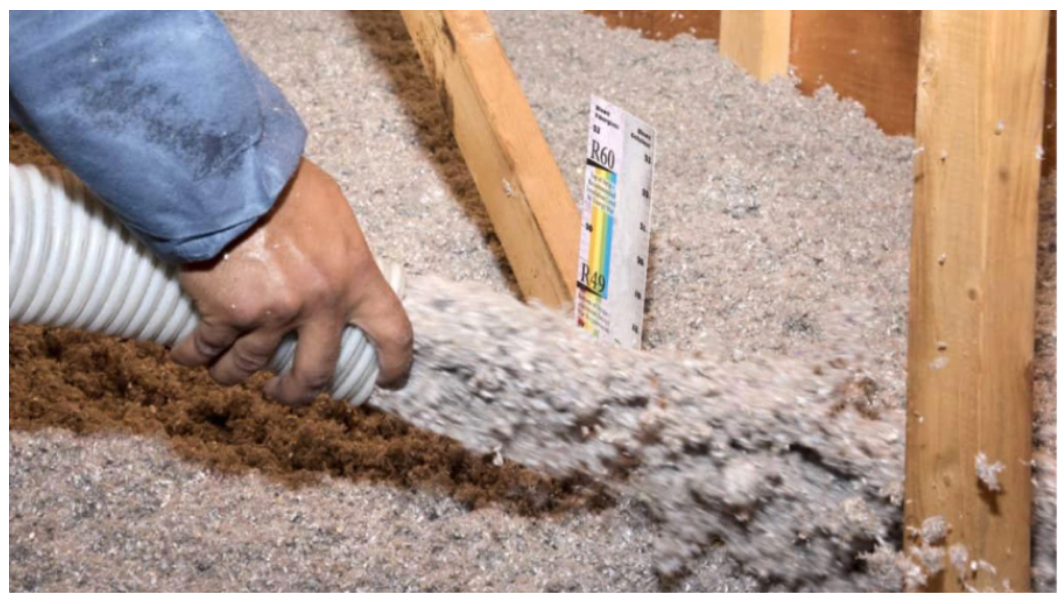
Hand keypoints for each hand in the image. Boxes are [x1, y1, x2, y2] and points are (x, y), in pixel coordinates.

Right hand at [172, 157, 412, 405]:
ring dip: (234, 374)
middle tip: (286, 392)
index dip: (394, 363)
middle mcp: (321, 303)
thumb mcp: (332, 212)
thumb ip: (338, 250)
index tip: (387, 380)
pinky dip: (193, 355)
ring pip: (251, 367)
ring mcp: (273, 313)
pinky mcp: (229, 314)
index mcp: (356, 276)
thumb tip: (333, 267)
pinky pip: (208, 348)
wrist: (228, 173)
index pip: (393, 332)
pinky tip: (186, 354)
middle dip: (298, 391)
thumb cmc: (280, 182)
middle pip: (317, 372)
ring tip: (224, 371)